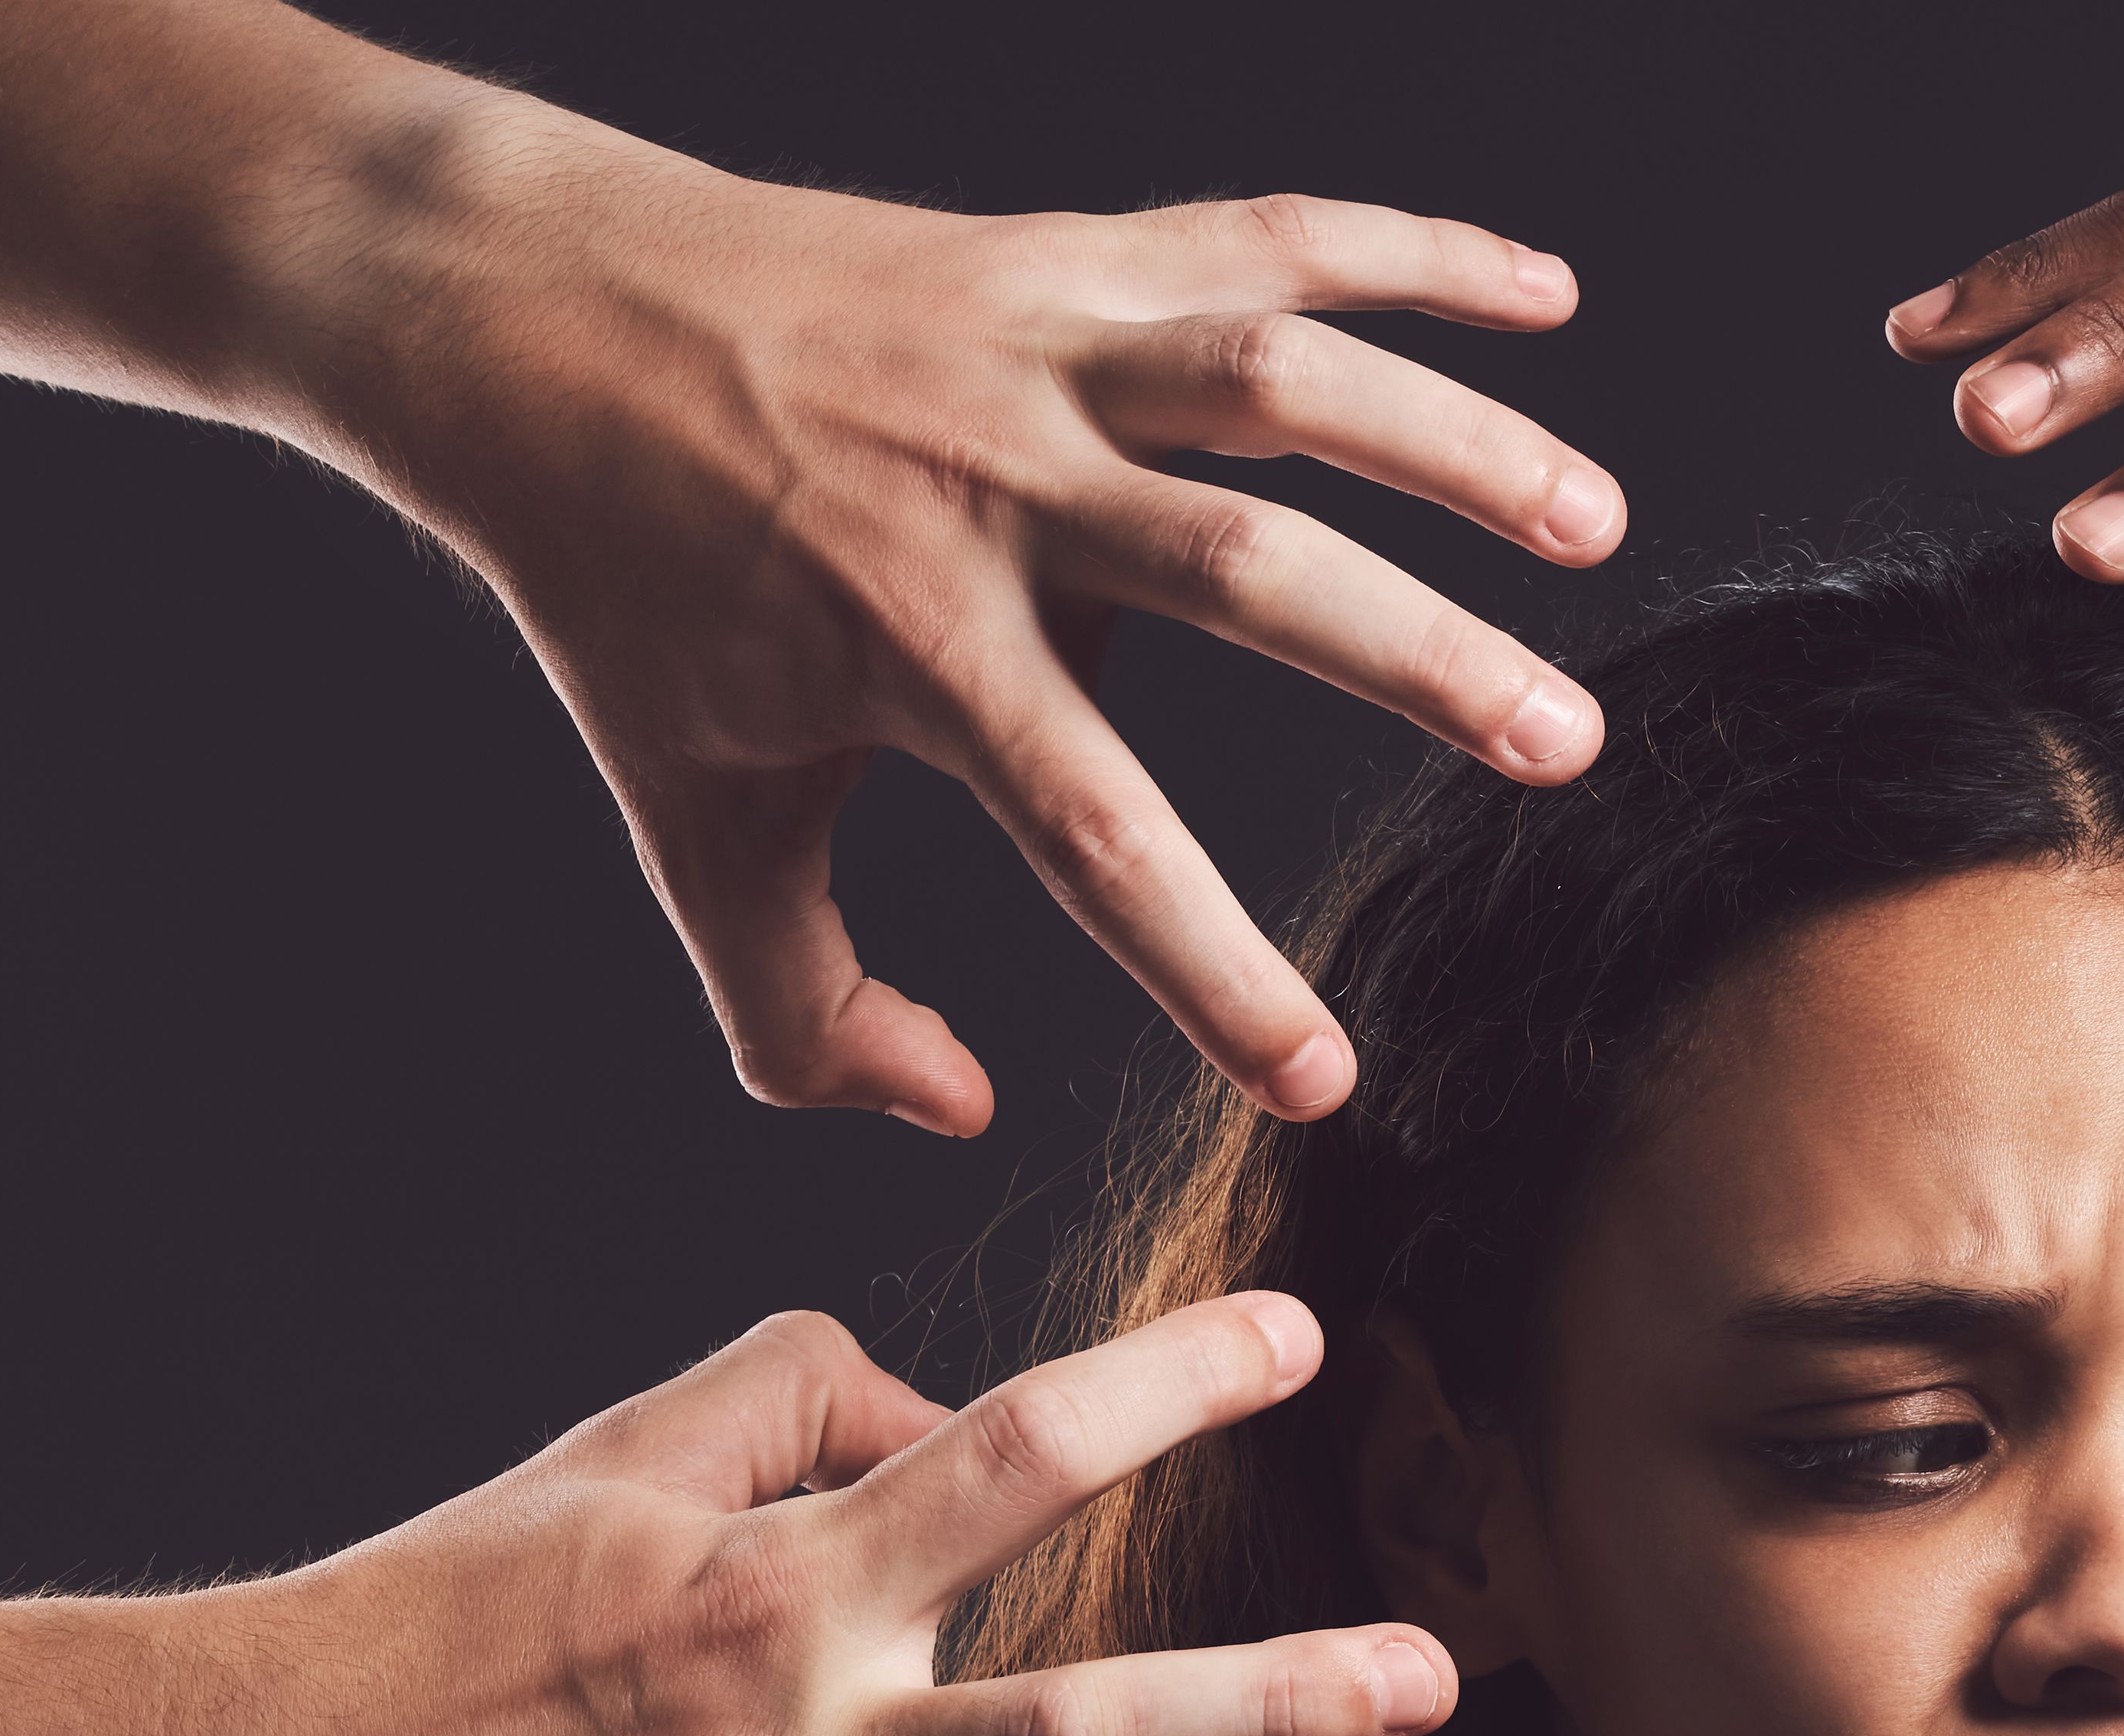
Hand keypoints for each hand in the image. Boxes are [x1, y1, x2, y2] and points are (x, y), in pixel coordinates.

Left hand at [322, 121, 1620, 1127]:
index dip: (1211, 970)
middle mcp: (994, 485)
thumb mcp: (690, 815)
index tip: (1328, 1080)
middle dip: (1422, 659)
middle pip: (1247, 572)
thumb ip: (801, 1008)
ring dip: (1458, 446)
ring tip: (1597, 528)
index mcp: (912, 642)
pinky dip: (1419, 254)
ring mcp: (1039, 348)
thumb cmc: (621, 582)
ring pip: (1284, 379)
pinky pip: (1268, 234)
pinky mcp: (1066, 251)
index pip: (1093, 837)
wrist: (526, 312)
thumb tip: (957, 1111)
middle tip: (1566, 749)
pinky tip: (1551, 297)